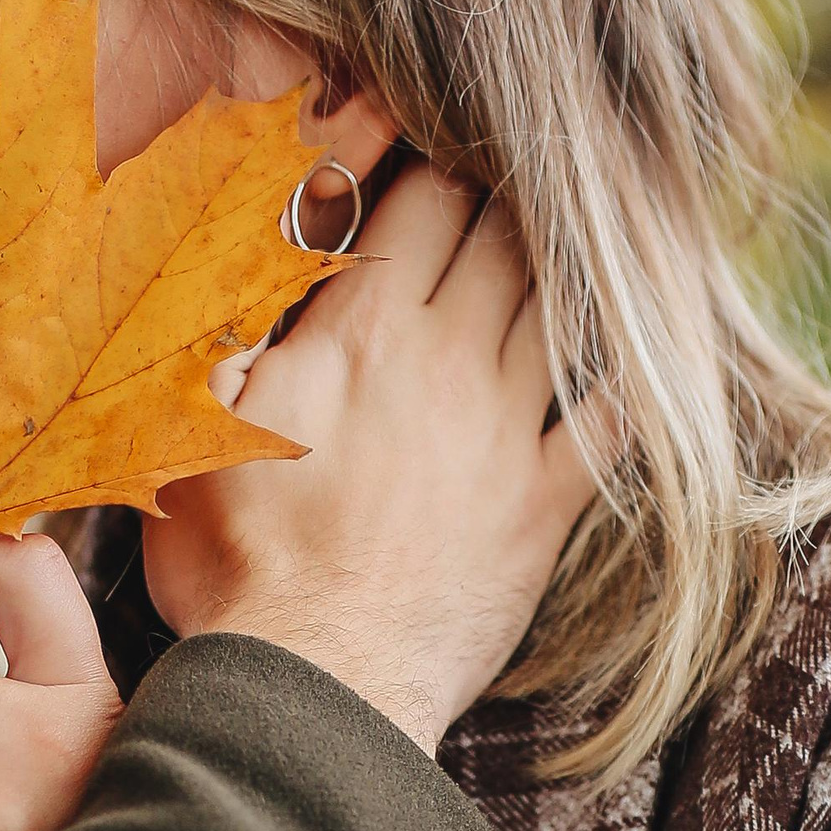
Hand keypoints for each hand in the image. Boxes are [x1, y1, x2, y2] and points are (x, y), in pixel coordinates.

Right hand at [145, 165, 598, 752]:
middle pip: (500, 235)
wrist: (313, 691)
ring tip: (570, 232)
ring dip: (568, 260)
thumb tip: (234, 245)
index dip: (431, 157)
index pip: (419, 198)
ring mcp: (505, 431)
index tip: (435, 140)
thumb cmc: (233, 569)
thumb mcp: (185, 431)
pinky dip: (632, 374)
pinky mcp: (543, 506)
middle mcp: (446, 359)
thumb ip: (221, 329)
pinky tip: (644, 348)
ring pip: (559, 305)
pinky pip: (612, 420)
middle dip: (503, 194)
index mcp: (361, 328)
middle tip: (506, 175)